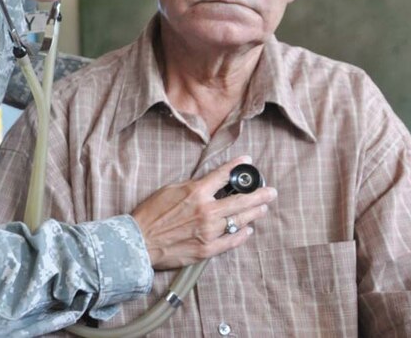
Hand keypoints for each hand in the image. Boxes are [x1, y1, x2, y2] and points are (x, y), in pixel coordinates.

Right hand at [131, 155, 275, 269]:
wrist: (139, 240)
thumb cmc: (151, 214)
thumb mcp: (170, 190)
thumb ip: (193, 187)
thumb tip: (209, 184)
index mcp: (196, 192)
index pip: (223, 175)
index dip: (237, 167)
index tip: (248, 161)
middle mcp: (206, 211)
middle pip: (240, 200)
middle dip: (259, 194)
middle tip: (271, 191)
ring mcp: (208, 231)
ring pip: (239, 220)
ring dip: (254, 213)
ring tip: (262, 208)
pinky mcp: (206, 249)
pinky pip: (231, 241)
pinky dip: (242, 234)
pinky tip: (248, 229)